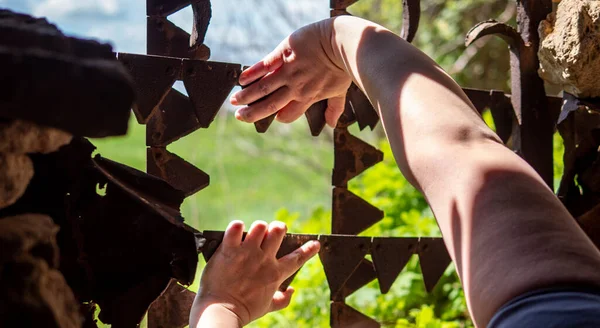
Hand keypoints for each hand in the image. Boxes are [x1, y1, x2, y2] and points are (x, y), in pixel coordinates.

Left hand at [190, 220, 319, 326]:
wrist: (221, 310)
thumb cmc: (244, 310)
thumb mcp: (267, 307)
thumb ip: (282, 300)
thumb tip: (292, 291)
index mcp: (275, 273)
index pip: (298, 258)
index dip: (309, 249)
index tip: (315, 243)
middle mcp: (264, 259)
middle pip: (278, 231)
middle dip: (278, 228)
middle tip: (273, 232)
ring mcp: (247, 253)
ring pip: (260, 226)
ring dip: (258, 227)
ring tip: (252, 233)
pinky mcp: (229, 249)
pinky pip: (235, 228)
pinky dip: (236, 226)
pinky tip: (236, 229)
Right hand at [230, 18, 351, 126]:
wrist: (341, 42)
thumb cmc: (343, 66)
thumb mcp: (341, 90)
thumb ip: (335, 108)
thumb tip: (332, 124)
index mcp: (307, 97)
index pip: (287, 114)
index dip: (279, 117)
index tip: (273, 116)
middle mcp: (295, 88)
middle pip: (269, 105)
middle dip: (252, 113)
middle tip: (239, 116)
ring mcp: (288, 71)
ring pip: (263, 88)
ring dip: (246, 96)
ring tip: (234, 101)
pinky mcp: (283, 54)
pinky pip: (264, 66)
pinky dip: (252, 73)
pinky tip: (241, 79)